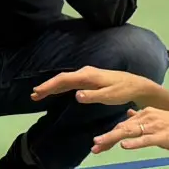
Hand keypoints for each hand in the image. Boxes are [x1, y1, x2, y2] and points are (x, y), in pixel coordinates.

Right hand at [36, 65, 166, 110]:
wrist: (135, 85)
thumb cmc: (123, 91)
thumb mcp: (109, 96)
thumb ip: (93, 96)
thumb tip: (76, 95)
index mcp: (88, 76)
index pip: (64, 80)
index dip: (49, 86)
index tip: (37, 92)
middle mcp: (85, 73)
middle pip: (61, 79)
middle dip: (47, 86)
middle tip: (33, 95)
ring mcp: (87, 75)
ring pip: (65, 80)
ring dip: (52, 87)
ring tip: (39, 94)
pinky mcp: (89, 79)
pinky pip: (71, 82)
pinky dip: (61, 87)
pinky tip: (55, 91)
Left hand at [88, 106, 168, 164]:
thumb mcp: (157, 119)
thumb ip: (141, 118)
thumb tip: (128, 114)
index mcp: (146, 113)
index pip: (124, 125)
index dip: (110, 134)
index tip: (98, 143)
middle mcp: (148, 118)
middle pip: (123, 128)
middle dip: (107, 137)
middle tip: (94, 146)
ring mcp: (155, 127)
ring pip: (130, 132)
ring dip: (113, 138)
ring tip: (101, 144)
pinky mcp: (163, 137)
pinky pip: (146, 140)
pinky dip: (135, 143)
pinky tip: (124, 146)